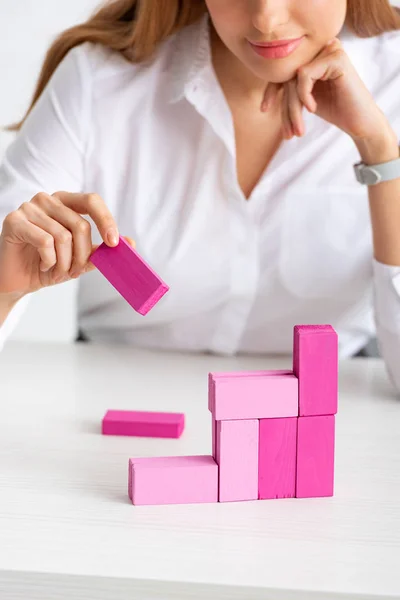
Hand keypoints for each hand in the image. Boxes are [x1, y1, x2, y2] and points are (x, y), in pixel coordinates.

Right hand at [0, 191, 134, 297]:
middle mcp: (47, 200)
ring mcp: (29, 208)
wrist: (17, 280)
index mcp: (65, 202)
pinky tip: (42, 265)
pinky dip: (48, 261)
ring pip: (63, 237)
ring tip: (56, 270)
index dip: (106, 220)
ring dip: (64, 262)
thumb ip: (100, 250)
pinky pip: (45, 242)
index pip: (92, 201)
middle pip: (80, 225)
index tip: (114, 243)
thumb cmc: (48, 265)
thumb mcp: (78, 259)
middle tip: (76, 271)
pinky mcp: (14, 221)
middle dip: (82, 255)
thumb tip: (130, 243)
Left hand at [261, 38, 392, 141]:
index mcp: (314, 56)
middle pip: (288, 76)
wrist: (360, 122)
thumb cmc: (335, 110)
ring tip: (298, 131)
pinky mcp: (336, 57)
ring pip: (294, 78)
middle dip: (285, 108)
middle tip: (288, 134)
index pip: (284, 70)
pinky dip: (304, 95)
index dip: (271, 90)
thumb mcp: (305, 98)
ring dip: (293, 109)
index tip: (264, 110)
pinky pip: (304, 75)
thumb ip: (290, 88)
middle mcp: (321, 48)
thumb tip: (265, 87)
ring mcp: (329, 49)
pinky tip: (313, 109)